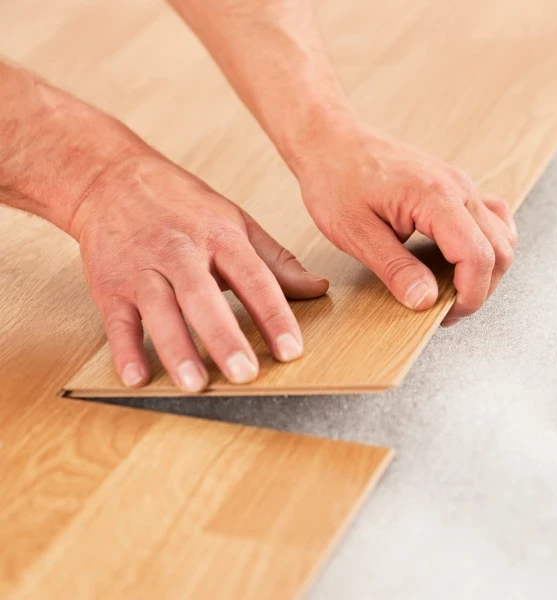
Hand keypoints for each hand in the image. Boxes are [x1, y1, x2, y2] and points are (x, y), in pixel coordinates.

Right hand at [70, 152, 328, 391]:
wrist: (111, 179)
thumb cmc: (182, 205)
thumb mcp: (237, 222)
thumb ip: (277, 261)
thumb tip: (319, 288)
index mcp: (220, 237)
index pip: (254, 279)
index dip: (274, 315)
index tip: (291, 350)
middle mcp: (181, 252)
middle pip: (203, 297)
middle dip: (224, 337)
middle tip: (244, 374)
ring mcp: (143, 269)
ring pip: (159, 309)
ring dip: (176, 348)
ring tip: (194, 383)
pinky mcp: (109, 285)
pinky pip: (117, 321)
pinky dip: (125, 349)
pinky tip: (137, 377)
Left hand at [292, 122, 517, 325]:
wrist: (331, 140)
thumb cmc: (336, 178)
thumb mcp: (356, 233)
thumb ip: (395, 269)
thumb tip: (425, 301)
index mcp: (435, 197)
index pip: (478, 256)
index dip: (470, 296)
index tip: (447, 315)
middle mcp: (458, 188)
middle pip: (499, 249)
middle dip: (479, 289)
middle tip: (446, 309)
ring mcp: (461, 185)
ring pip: (502, 236)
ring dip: (487, 270)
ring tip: (454, 289)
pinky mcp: (456, 187)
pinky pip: (493, 218)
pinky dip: (489, 245)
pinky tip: (464, 260)